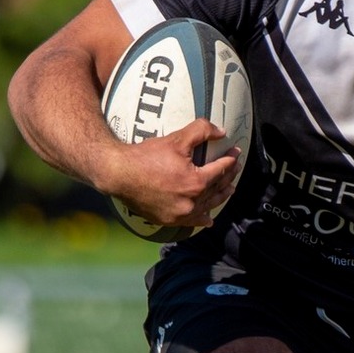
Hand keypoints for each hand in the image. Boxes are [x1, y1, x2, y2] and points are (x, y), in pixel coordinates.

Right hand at [101, 119, 239, 227]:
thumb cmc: (146, 156)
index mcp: (197, 182)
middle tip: (235, 168)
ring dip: (220, 196)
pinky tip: (208, 218)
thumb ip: (201, 131)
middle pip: (218, 188)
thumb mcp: (176, 138)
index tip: (235, 152)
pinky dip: (201, 218)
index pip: (221, 169)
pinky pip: (191, 221)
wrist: (118, 174)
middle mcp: (192, 202)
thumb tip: (222, 131)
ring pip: (208, 205)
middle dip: (229, 176)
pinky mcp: (169, 220)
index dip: (231, 159)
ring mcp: (181, 214)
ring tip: (229, 189)